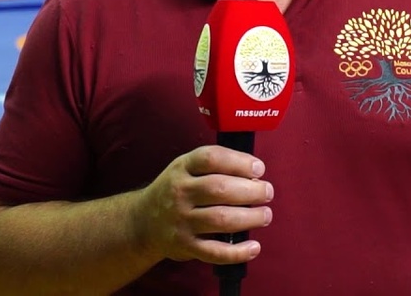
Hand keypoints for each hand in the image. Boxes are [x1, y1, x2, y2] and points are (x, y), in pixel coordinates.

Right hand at [135, 145, 273, 265]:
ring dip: (250, 218)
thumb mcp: (185, 168)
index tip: (259, 168)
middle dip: (251, 190)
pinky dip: (238, 251)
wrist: (143, 222)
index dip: (239, 162)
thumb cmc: (175, 191)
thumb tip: (254, 173)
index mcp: (182, 168)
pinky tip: (254, 246)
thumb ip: (214, 166)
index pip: (211, 158)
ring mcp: (182, 221)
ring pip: (221, 219)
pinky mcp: (185, 246)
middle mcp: (180, 192)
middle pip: (220, 189)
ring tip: (265, 215)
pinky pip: (215, 252)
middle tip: (266, 192)